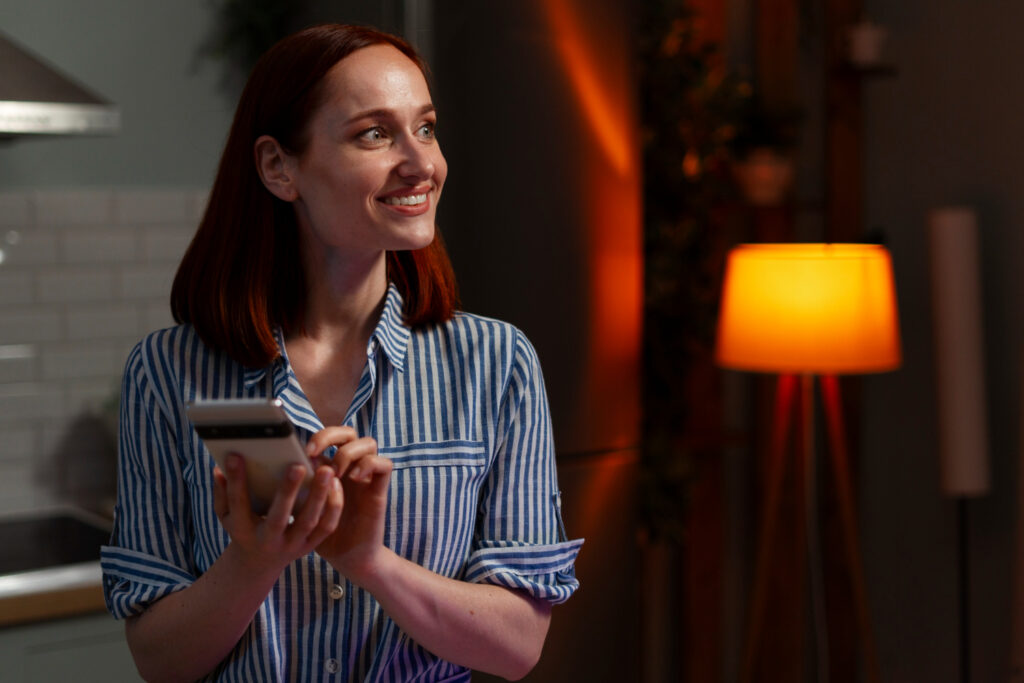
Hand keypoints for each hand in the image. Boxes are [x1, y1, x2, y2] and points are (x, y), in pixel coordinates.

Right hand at [213, 453, 342, 575]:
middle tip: (297, 465)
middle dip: (287, 491)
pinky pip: (327, 527)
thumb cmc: (242, 528)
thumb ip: (222, 491)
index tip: (236, 455)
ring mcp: (291, 545)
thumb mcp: (226, 514)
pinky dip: (333, 506)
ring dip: (318, 496)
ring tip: (325, 470)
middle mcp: (268, 540)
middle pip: (278, 518)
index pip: (238, 504)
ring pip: (308, 522)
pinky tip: (335, 483)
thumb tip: (220, 466)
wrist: (259, 563)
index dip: (235, 480)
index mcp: (242, 531)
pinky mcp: (310, 546)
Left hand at [306, 427, 392, 581]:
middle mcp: (351, 468)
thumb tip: (271, 467)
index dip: (318, 436)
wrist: (347, 558)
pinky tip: (354, 479)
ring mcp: (367, 477)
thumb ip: (294, 487)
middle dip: (331, 436)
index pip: (330, 436)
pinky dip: (370, 465)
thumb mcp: (300, 507)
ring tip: (334, 471)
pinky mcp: (379, 490)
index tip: (301, 451)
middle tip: (313, 452)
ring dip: (349, 452)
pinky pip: (384, 465)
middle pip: (349, 432)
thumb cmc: (320, 533)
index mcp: (331, 467)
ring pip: (369, 443)